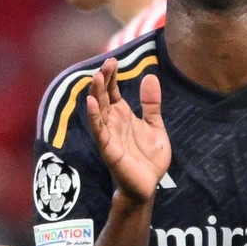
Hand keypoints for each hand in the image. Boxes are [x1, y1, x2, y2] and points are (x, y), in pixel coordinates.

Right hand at [85, 59, 171, 203]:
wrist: (149, 185)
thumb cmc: (149, 158)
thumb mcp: (155, 126)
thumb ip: (151, 104)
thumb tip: (150, 76)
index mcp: (122, 115)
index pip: (112, 90)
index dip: (111, 76)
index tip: (113, 60)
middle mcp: (112, 121)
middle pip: (103, 96)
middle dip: (103, 80)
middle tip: (105, 63)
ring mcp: (108, 134)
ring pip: (98, 110)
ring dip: (95, 93)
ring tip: (95, 77)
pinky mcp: (108, 148)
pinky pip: (99, 130)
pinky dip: (94, 116)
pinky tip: (91, 103)